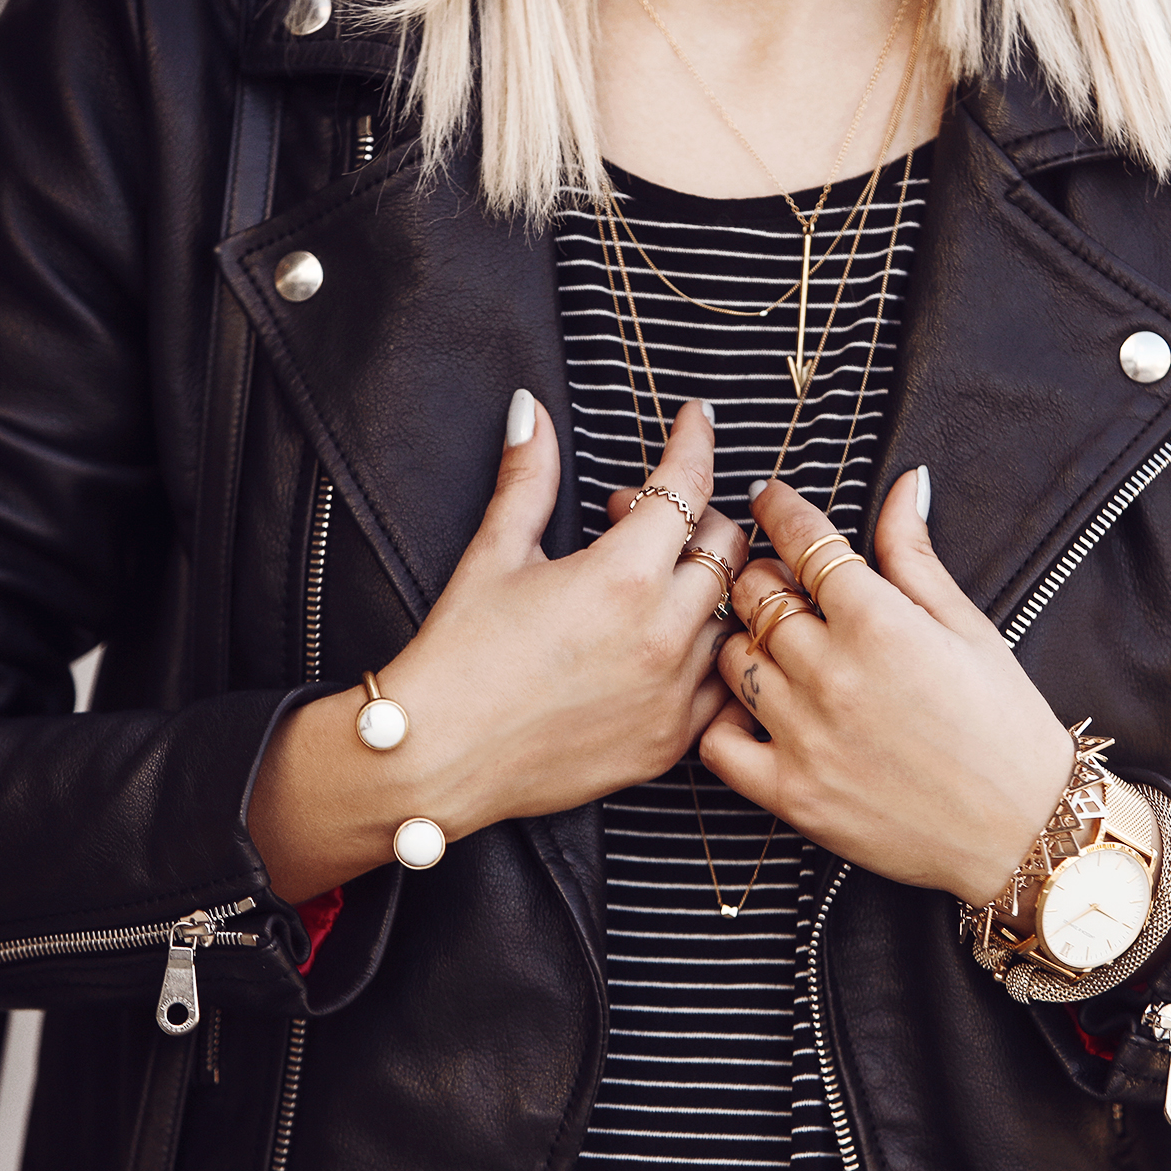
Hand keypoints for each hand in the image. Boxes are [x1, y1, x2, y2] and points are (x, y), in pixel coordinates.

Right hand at [249, 393, 743, 902]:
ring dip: (705, 585)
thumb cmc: (458, 656)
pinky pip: (724, 683)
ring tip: (649, 583)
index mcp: (622, 576)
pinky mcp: (671, 741)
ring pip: (732, 615)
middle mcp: (663, 633)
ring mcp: (674, 692)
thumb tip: (530, 412)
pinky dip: (710, 652)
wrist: (437, 758)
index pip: (686, 486)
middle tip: (638, 520)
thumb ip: (527, 478)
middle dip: (695, 516)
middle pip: (727, 546)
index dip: (695, 441)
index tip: (698, 420)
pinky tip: (668, 641)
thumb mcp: (493, 554)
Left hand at [701, 470, 1072, 906]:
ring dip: (744, 643)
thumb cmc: (1006, 726)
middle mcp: (832, 673)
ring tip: (773, 648)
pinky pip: (717, 742)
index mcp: (879, 622)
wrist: (1025, 829)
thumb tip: (903, 485)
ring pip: (731, 660)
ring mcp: (805, 736)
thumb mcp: (969, 627)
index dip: (779, 510)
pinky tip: (754, 711)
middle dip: (761, 576)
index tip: (769, 500)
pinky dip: (723, 720)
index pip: (802, 540)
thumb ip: (916, 556)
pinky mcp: (791, 794)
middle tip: (779, 582)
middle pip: (753, 595)